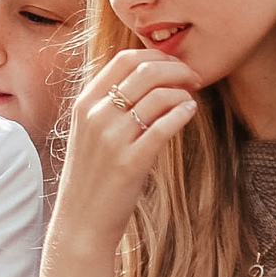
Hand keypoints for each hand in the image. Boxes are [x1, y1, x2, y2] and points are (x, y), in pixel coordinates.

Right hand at [39, 50, 198, 276]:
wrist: (81, 221)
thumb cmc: (92, 176)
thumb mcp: (89, 132)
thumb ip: (108, 104)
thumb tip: (145, 78)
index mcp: (84, 104)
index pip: (124, 59)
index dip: (156, 56)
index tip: (174, 65)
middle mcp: (95, 116)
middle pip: (145, 71)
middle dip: (177, 68)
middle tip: (194, 77)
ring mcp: (112, 139)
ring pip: (158, 95)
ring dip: (183, 91)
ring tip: (192, 97)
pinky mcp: (130, 162)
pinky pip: (164, 125)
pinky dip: (183, 112)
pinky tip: (190, 112)